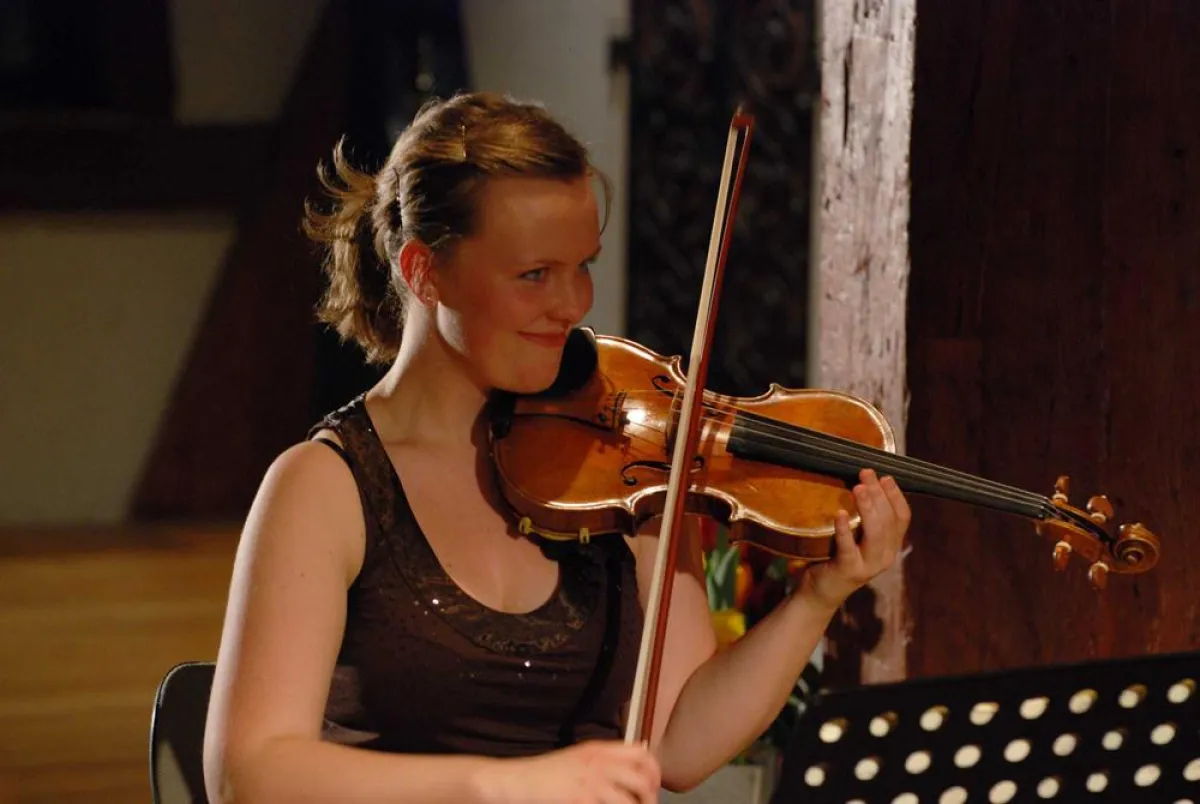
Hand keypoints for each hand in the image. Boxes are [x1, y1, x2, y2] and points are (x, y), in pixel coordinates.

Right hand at [476, 740, 660, 803]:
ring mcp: (590, 784)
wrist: (515, 782)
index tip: (652, 789)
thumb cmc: (544, 774)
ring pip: (630, 803)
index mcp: (598, 750)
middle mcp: (598, 764)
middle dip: (649, 799)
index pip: (642, 755)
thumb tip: (642, 749)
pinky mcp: (581, 801)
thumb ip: (609, 755)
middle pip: (643, 781)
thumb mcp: (579, 756)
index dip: (654, 774)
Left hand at [798, 469, 910, 611]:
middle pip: (888, 520)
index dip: (896, 495)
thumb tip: (862, 481)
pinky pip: (849, 548)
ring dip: (867, 508)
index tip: (885, 476)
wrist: (823, 590)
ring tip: (857, 488)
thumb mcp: (858, 535)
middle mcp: (885, 556)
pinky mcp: (849, 570)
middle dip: (878, 494)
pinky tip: (839, 513)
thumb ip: (866, 516)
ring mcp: (869, 565)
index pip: (902, 517)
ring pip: (875, 533)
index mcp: (891, 545)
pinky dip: (844, 530)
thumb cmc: (839, 556)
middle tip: (866, 473)